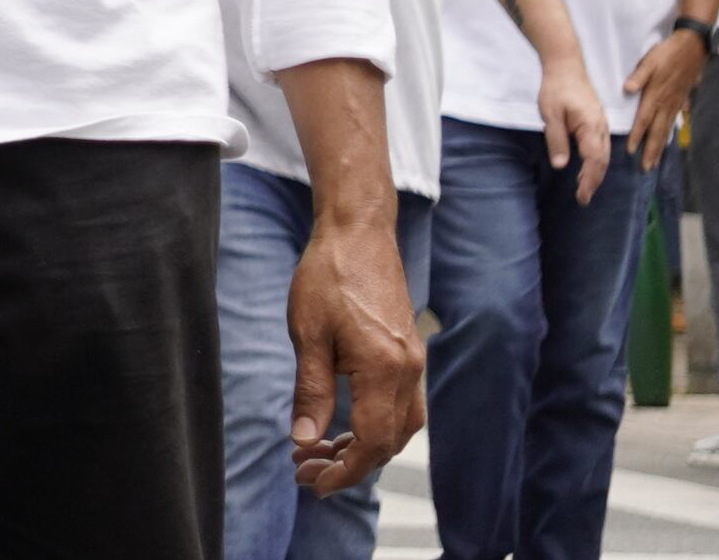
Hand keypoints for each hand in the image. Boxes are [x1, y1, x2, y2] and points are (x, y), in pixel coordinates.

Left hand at [286, 208, 425, 494]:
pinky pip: (400, 405)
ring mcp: (413, 363)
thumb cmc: (328, 276)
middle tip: (306, 471)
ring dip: (363, 447)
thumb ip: (310, 391)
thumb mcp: (307, 335)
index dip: (345, 471)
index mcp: (385, 369)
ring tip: (319, 453)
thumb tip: (304, 440)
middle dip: (350, 464)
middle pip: (389, 441)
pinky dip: (375, 424)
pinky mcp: (407, 354)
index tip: (314, 484)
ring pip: (398, 427)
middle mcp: (408, 372)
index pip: (372, 442)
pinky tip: (343, 425)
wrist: (358, 234)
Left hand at [534, 53, 615, 203]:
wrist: (566, 66)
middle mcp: (601, 127)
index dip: (589, 180)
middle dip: (594, 181)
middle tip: (582, 199)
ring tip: (584, 188)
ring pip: (603, 154)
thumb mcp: (550, 114)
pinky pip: (600, 146)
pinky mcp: (596, 122)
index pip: (594, 160)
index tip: (582, 195)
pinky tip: (588, 168)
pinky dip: (596, 161)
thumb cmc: (556, 88)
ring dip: (595, 172)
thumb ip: (556, 139)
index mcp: (591, 126)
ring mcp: (600, 124)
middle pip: (602, 160)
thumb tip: (561, 165)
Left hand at [627, 25, 713, 160]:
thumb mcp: (650, 61)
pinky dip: (669, 133)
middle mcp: (667, 103)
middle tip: (647, 168)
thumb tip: (627, 89)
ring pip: (666, 129)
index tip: (631, 152)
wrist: (692, 48)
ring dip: (660, 146)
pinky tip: (667, 139)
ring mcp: (676, 103)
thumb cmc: (667, 54)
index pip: (644, 120)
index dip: (637, 136)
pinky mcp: (682, 100)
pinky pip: (674, 121)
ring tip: (656, 160)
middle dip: (651, 151)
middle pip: (657, 132)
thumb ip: (639, 76)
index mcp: (656, 96)